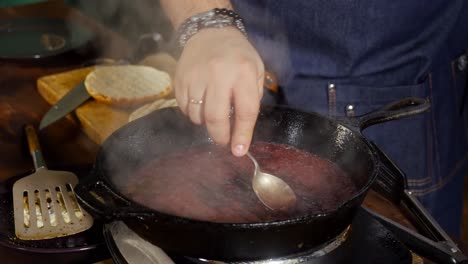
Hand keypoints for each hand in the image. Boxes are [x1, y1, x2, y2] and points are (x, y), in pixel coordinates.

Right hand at [174, 27, 264, 156]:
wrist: (210, 32)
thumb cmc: (238, 56)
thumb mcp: (256, 71)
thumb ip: (252, 99)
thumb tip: (242, 132)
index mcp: (243, 72)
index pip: (245, 111)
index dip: (242, 134)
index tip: (239, 151)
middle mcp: (218, 74)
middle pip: (216, 117)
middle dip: (220, 136)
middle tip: (223, 141)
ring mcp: (196, 76)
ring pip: (197, 115)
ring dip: (205, 123)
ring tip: (212, 114)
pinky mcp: (180, 78)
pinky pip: (184, 108)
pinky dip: (192, 113)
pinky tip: (200, 104)